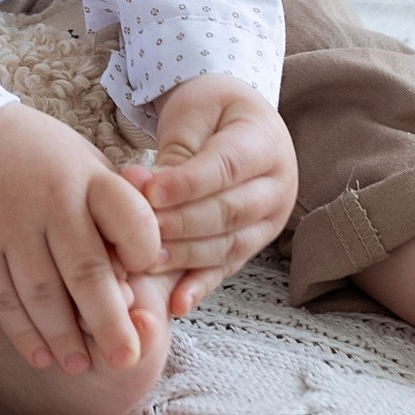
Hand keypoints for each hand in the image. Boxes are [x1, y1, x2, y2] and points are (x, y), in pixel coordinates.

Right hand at [0, 106, 164, 376]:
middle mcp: (52, 201)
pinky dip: (22, 332)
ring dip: (64, 336)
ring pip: (41, 293)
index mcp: (90, 179)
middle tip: (126, 358)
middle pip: (86, 270)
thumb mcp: (89, 167)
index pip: (129, 217)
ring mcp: (11, 225)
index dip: (144, 251)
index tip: (150, 275)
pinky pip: (2, 298)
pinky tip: (41, 357)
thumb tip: (154, 266)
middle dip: (108, 322)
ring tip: (81, 366)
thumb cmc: (47, 162)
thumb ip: (121, 211)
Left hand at [121, 76, 295, 315]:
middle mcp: (277, 186)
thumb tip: (150, 191)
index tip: (150, 194)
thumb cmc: (211, 111)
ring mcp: (269, 221)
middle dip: (180, 225)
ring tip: (144, 262)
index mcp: (266, 142)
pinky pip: (226, 269)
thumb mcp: (194, 114)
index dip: (188, 184)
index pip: (228, 168)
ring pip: (228, 246)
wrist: (236, 120)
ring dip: (184, 257)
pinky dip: (200, 286)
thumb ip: (178, 151)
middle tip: (137, 231)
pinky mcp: (252, 244)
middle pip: (229, 212)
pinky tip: (177, 303)